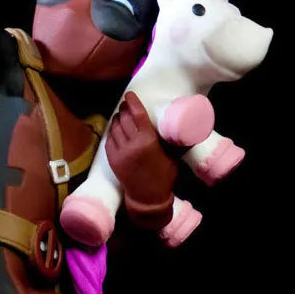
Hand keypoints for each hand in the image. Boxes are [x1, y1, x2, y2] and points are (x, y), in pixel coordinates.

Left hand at [106, 92, 176, 228]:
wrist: (148, 198)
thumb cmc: (164, 176)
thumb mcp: (173, 155)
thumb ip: (174, 139)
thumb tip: (185, 123)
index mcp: (148, 142)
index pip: (138, 115)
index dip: (132, 102)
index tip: (130, 95)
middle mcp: (132, 146)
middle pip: (124, 119)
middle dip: (124, 109)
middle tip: (126, 103)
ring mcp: (119, 153)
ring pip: (115, 128)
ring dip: (117, 118)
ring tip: (121, 113)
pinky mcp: (112, 160)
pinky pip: (109, 139)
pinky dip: (111, 130)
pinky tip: (115, 127)